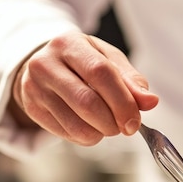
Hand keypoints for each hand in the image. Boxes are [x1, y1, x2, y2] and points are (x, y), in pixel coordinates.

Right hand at [9, 31, 158, 144]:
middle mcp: (46, 63)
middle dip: (112, 122)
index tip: (134, 121)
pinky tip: (89, 127)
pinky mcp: (31, 108)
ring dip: (100, 134)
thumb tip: (151, 102)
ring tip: (107, 127)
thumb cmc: (83, 62)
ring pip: (76, 124)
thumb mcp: (109, 61)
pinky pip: (65, 134)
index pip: (100, 74)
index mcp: (69, 43)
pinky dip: (85, 138)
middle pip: (87, 102)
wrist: (44, 65)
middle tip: (123, 127)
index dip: (122, 101)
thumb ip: (131, 81)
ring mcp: (34, 87)